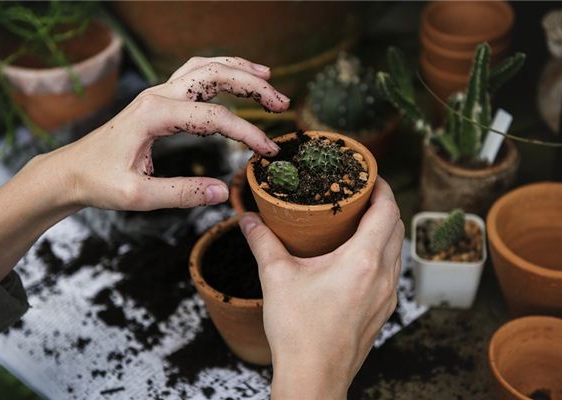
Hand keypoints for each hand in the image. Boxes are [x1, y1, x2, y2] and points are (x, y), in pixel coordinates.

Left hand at [0, 56, 288, 281]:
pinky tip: (235, 78)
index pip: (214, 118)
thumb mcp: (138, 196)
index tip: (268, 151)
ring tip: (268, 78)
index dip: (247, 133)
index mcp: (154, 115)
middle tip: (282, 103)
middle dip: (252, 85)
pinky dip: (220, 72)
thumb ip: (182, 193)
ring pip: (205, 67)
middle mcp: (158, 95)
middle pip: (214, 75)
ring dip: (238, 70)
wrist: (71, 171)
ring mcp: (158, 94)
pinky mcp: (158, 100)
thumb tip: (222, 192)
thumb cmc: (99, 182)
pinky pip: (194, 75)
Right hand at [240, 177, 403, 399]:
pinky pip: (391, 272)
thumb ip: (262, 242)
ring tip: (358, 222)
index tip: (369, 176)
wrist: (313, 377)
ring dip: (384, 230)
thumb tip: (247, 219)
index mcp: (363, 261)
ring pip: (396, 250)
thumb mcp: (276, 278)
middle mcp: (383, 276)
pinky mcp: (382, 311)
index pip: (388, 210)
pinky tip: (357, 258)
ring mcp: (387, 296)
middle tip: (360, 194)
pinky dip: (381, 254)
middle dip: (384, 205)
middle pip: (397, 227)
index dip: (382, 187)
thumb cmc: (299, 331)